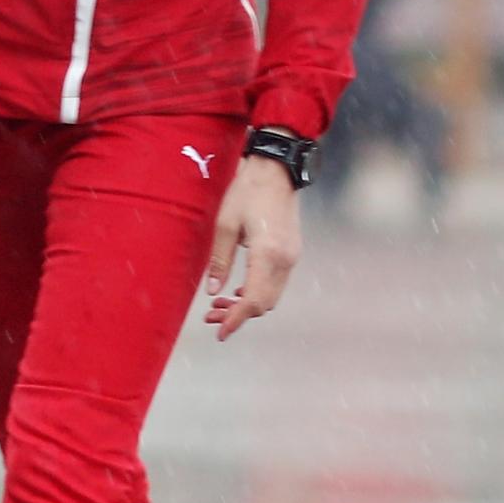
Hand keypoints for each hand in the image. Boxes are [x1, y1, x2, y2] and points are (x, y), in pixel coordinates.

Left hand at [205, 154, 302, 340]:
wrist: (276, 170)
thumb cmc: (247, 192)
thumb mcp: (225, 225)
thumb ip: (219, 261)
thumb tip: (213, 292)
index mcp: (267, 254)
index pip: (253, 300)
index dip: (235, 319)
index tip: (220, 332)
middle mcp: (285, 259)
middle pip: (264, 303)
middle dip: (239, 315)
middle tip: (211, 316)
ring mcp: (292, 256)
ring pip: (271, 295)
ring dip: (248, 304)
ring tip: (220, 304)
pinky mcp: (292, 251)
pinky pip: (276, 282)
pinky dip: (258, 292)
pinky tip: (239, 289)